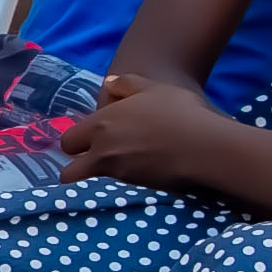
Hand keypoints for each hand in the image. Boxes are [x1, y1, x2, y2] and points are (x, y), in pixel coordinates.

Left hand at [60, 63, 225, 183]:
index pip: (68, 142)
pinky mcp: (137, 187)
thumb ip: (124, 84)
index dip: (75, 142)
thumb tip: (108, 84)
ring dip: (105, 172)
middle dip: (76, 168)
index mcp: (101, 124)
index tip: (86, 141)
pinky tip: (146, 167)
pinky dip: (127, 178)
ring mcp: (119, 172)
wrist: (204, 145)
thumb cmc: (178, 111)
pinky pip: (121, 184)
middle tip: (94, 160)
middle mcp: (103, 151)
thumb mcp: (151, 87)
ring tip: (129, 159)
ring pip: (97, 179)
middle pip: (69, 172)